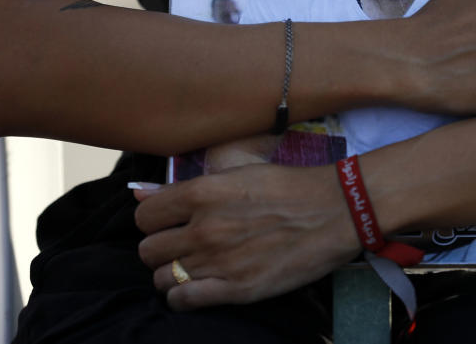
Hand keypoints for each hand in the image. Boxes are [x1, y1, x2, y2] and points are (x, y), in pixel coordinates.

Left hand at [134, 163, 358, 309]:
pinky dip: (182, 297)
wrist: (335, 211)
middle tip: (180, 247)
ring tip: (192, 267)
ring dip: (171, 274)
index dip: (154, 221)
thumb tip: (140, 193)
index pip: (143, 215)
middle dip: (160, 249)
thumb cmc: (288, 187)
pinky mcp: (236, 289)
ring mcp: (219, 261)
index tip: (169, 223)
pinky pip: (182, 301)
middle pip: (147, 250)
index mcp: (202, 193)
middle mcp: (204, 227)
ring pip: (160, 278)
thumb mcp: (237, 174)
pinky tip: (198, 287)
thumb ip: (185, 188)